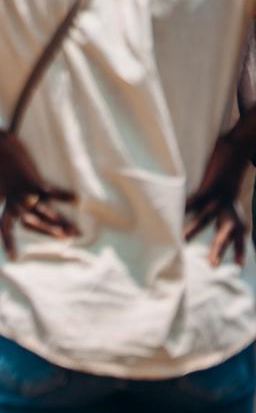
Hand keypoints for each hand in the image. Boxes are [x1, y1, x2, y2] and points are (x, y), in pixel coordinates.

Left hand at [0, 135, 77, 257]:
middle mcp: (13, 201)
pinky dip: (61, 194)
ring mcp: (22, 190)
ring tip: (71, 231)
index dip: (9, 243)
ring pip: (40, 211)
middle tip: (69, 240)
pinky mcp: (30, 178)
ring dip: (55, 221)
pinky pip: (47, 190)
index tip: (14, 259)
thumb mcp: (0, 183)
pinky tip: (76, 198)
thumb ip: (9, 195)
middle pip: (31, 223)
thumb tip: (19, 199)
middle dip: (49, 232)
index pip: (6, 228)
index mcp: (5, 203)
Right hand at [186, 136, 252, 264]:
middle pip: (226, 231)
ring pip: (205, 218)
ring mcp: (220, 196)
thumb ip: (218, 201)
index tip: (238, 265)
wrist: (240, 147)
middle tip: (211, 264)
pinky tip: (171, 213)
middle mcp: (229, 206)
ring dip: (192, 230)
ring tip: (179, 240)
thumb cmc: (230, 167)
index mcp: (234, 208)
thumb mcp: (227, 189)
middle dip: (219, 247)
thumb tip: (203, 207)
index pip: (240, 233)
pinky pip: (194, 200)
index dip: (240, 248)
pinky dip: (183, 207)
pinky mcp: (210, 186)